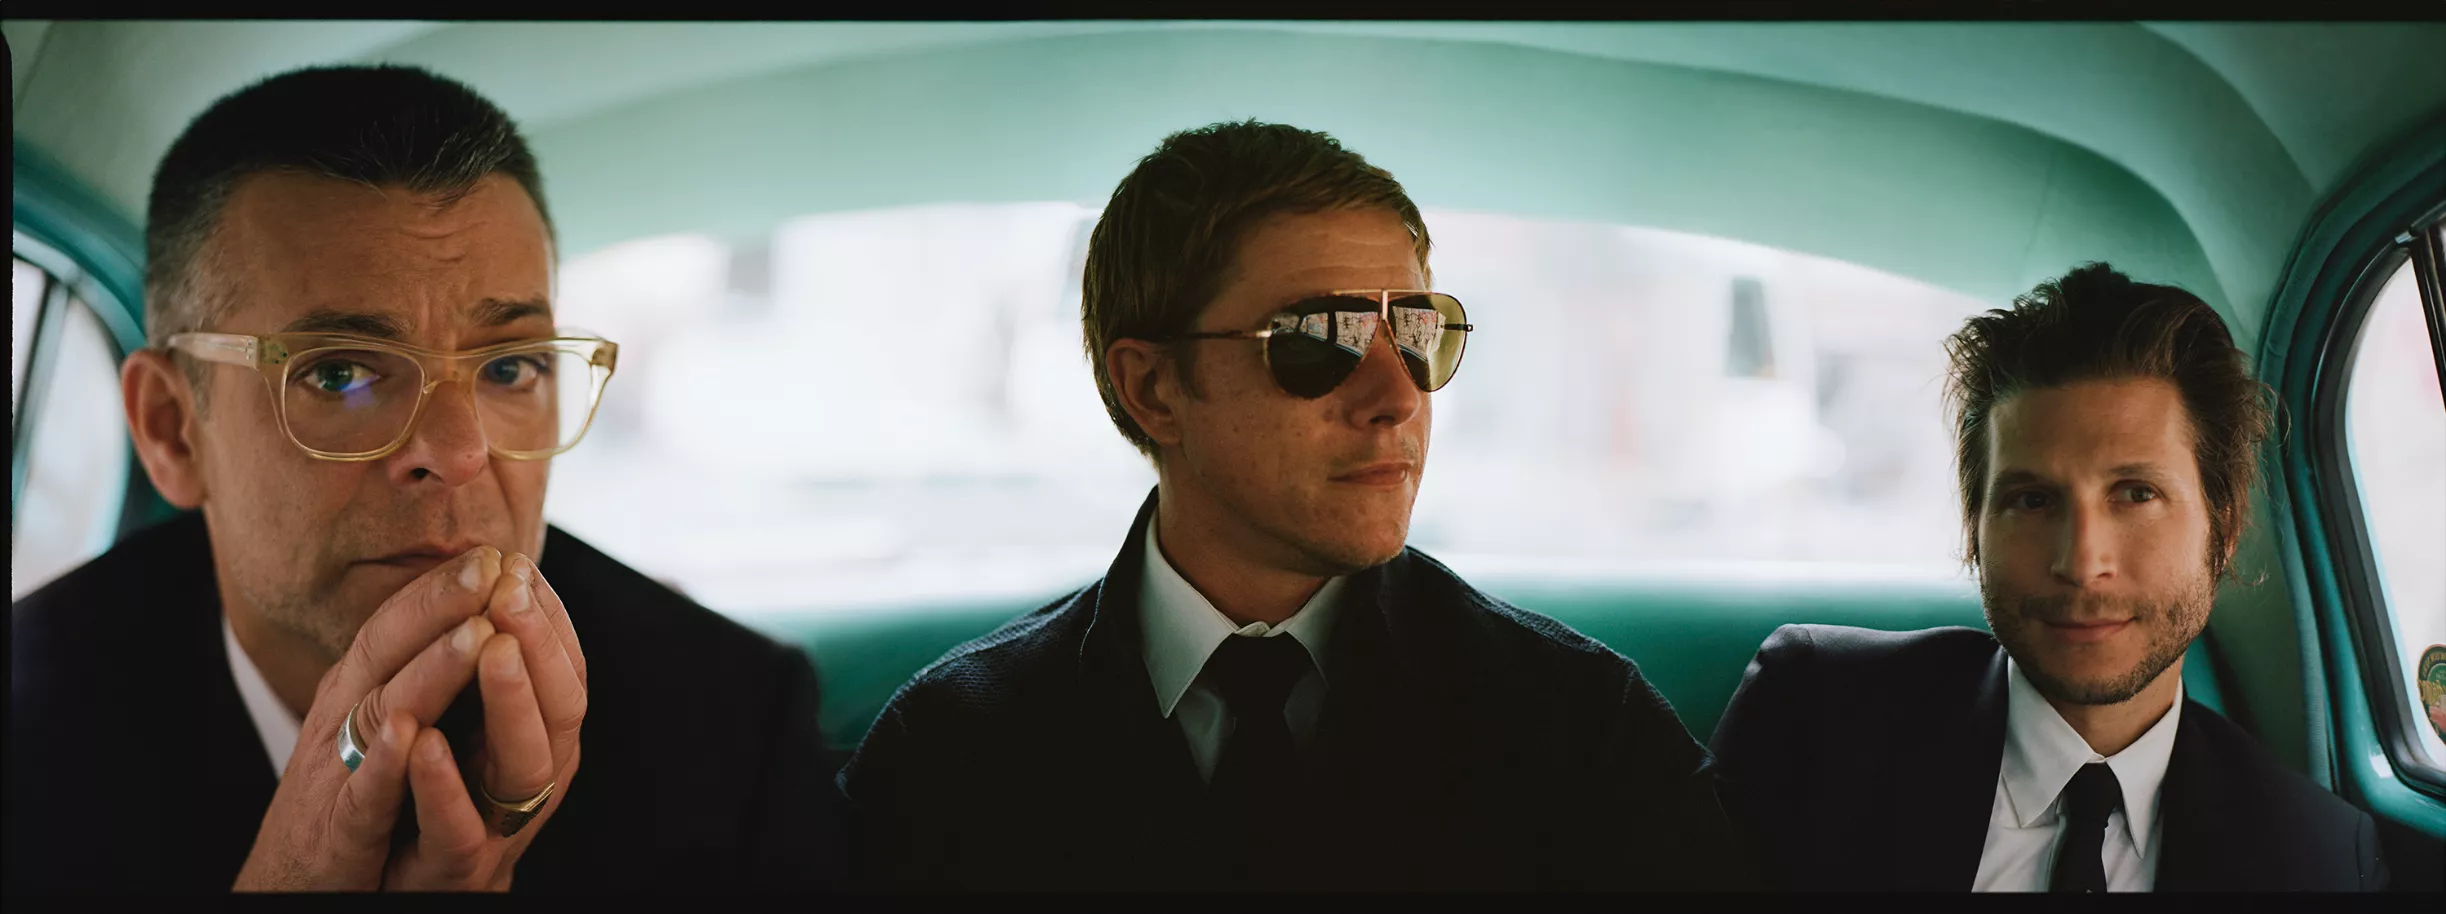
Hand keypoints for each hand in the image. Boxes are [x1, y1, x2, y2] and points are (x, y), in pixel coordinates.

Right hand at [233, 547, 505, 890]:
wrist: (297, 884)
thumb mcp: (374, 724)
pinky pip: (365, 792)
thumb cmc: (350, 797)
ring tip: (476, 634)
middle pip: (389, 651)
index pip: (396, 623)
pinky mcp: (339, 829)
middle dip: (441, 606)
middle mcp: (343, 720)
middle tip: (490, 566)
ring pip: (384, 709)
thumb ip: (411, 673)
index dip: (441, 585)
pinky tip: (413, 734)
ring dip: (431, 670)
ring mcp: (338, 772)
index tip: (492, 549)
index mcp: (356, 692)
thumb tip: (464, 615)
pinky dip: (388, 763)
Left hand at [384, 552, 588, 890]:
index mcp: (534, 742)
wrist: (366, 889)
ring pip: (528, 765)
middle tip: (513, 587)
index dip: (549, 617)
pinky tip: (421, 741)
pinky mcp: (448, 872)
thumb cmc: (411, 804)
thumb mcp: (450, 728)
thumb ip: (472, 673)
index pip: (565, 669)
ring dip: (509, 700)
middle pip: (563, 708)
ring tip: (488, 644)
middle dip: (540, 643)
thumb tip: (482, 577)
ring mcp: (497, 830)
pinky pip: (456, 831)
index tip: (518, 563)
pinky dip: (440, 785)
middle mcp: (531, 783)